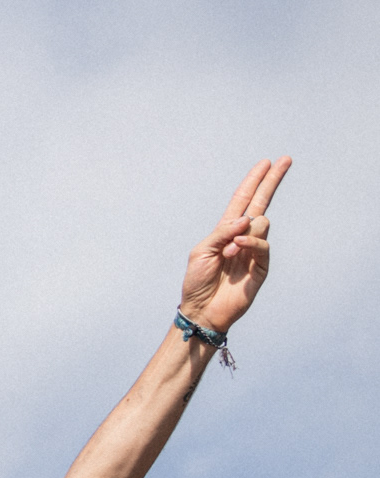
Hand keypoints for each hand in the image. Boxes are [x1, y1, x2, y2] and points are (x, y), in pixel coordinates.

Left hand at [179, 157, 290, 333]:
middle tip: (286, 160)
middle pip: (262, 202)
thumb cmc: (197, 282)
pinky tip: (236, 248)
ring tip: (227, 252)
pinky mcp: (260, 267)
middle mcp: (242, 237)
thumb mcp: (202, 250)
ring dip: (244, 233)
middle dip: (272, 181)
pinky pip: (263, 245)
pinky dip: (251, 242)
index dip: (254, 181)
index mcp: (226, 230)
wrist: (202, 310)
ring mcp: (253, 251)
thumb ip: (222, 231)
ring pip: (262, 223)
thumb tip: (246, 217)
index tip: (266, 163)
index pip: (244, 199)